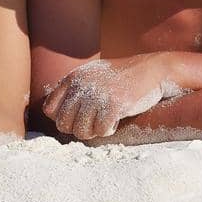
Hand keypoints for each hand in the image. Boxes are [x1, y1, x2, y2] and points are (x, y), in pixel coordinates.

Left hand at [40, 56, 174, 139]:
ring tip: (105, 120)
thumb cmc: (120, 78)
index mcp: (73, 78)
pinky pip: (101, 131)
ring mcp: (97, 94)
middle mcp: (81, 85)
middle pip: (64, 124)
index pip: (50, 110)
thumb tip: (50, 114)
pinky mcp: (114, 104)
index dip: (64, 119)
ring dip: (94, 131)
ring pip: (81, 131)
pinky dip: (109, 130)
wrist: (151, 70)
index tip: (79, 117)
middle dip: (79, 128)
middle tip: (95, 122)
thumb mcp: (91, 76)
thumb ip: (72, 91)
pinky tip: (116, 119)